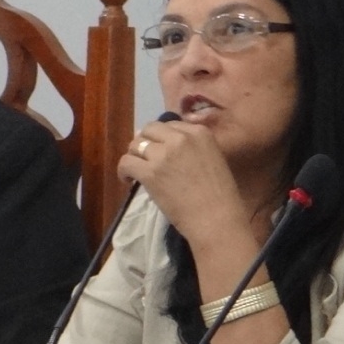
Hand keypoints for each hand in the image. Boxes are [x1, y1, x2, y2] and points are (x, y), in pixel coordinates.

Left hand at [116, 119, 250, 246]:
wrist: (216, 218)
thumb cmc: (219, 195)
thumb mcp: (212, 158)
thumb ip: (192, 147)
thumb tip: (164, 145)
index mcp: (199, 132)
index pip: (169, 125)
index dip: (160, 138)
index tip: (159, 151)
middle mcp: (180, 138)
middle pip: (149, 130)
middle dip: (144, 143)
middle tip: (144, 159)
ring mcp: (163, 154)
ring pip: (135, 145)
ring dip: (133, 156)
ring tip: (136, 171)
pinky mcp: (150, 172)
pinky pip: (126, 162)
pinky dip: (123, 171)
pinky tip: (128, 180)